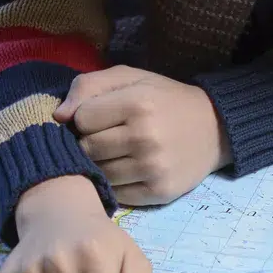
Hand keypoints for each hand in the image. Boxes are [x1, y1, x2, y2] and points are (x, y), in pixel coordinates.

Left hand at [54, 65, 230, 204]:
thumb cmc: (164, 99)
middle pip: (87, 148)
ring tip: (115, 152)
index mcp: (138, 103)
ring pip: (99, 173)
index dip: (85, 116)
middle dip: (89, 142)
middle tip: (105, 136)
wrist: (214, 128)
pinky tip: (127, 169)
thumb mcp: (130, 78)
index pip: (82, 119)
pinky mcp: (159, 192)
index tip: (100, 116)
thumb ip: (89, 86)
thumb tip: (58, 116)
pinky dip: (115, 183)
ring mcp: (153, 168)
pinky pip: (117, 194)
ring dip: (100, 164)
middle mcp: (145, 137)